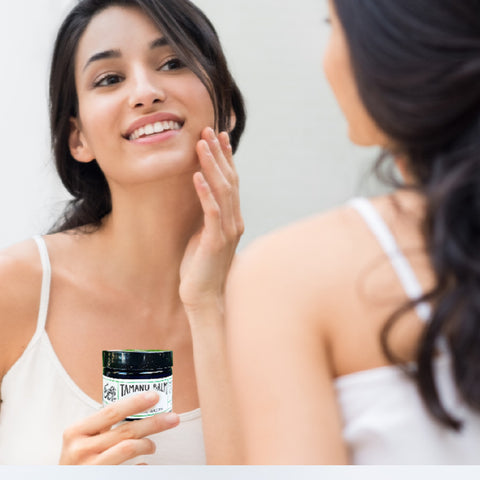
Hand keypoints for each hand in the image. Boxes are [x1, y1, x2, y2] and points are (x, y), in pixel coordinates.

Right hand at [59, 391, 179, 464]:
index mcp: (76, 432)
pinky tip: (145, 465)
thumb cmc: (75, 462)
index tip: (155, 396)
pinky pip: (130, 471)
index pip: (111, 412)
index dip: (135, 402)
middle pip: (126, 430)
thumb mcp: (79, 440)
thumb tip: (136, 405)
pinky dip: (140, 466)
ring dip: (148, 444)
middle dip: (154, 422)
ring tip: (152, 445)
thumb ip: (101, 425)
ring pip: (129, 448)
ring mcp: (90, 469)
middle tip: (173, 418)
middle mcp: (80, 450)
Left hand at [179, 127, 243, 311]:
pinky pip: (211, 212)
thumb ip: (209, 216)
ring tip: (201, 144)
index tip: (218, 137)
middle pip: (230, 180)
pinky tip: (195, 176)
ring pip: (223, 191)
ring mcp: (228, 231)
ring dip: (211, 165)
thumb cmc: (201, 267)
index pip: (232, 182)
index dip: (226, 158)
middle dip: (219, 154)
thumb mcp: (206, 236)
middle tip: (209, 130)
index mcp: (233, 218)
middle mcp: (235, 221)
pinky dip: (204, 192)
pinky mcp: (216, 241)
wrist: (204, 297)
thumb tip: (202, 196)